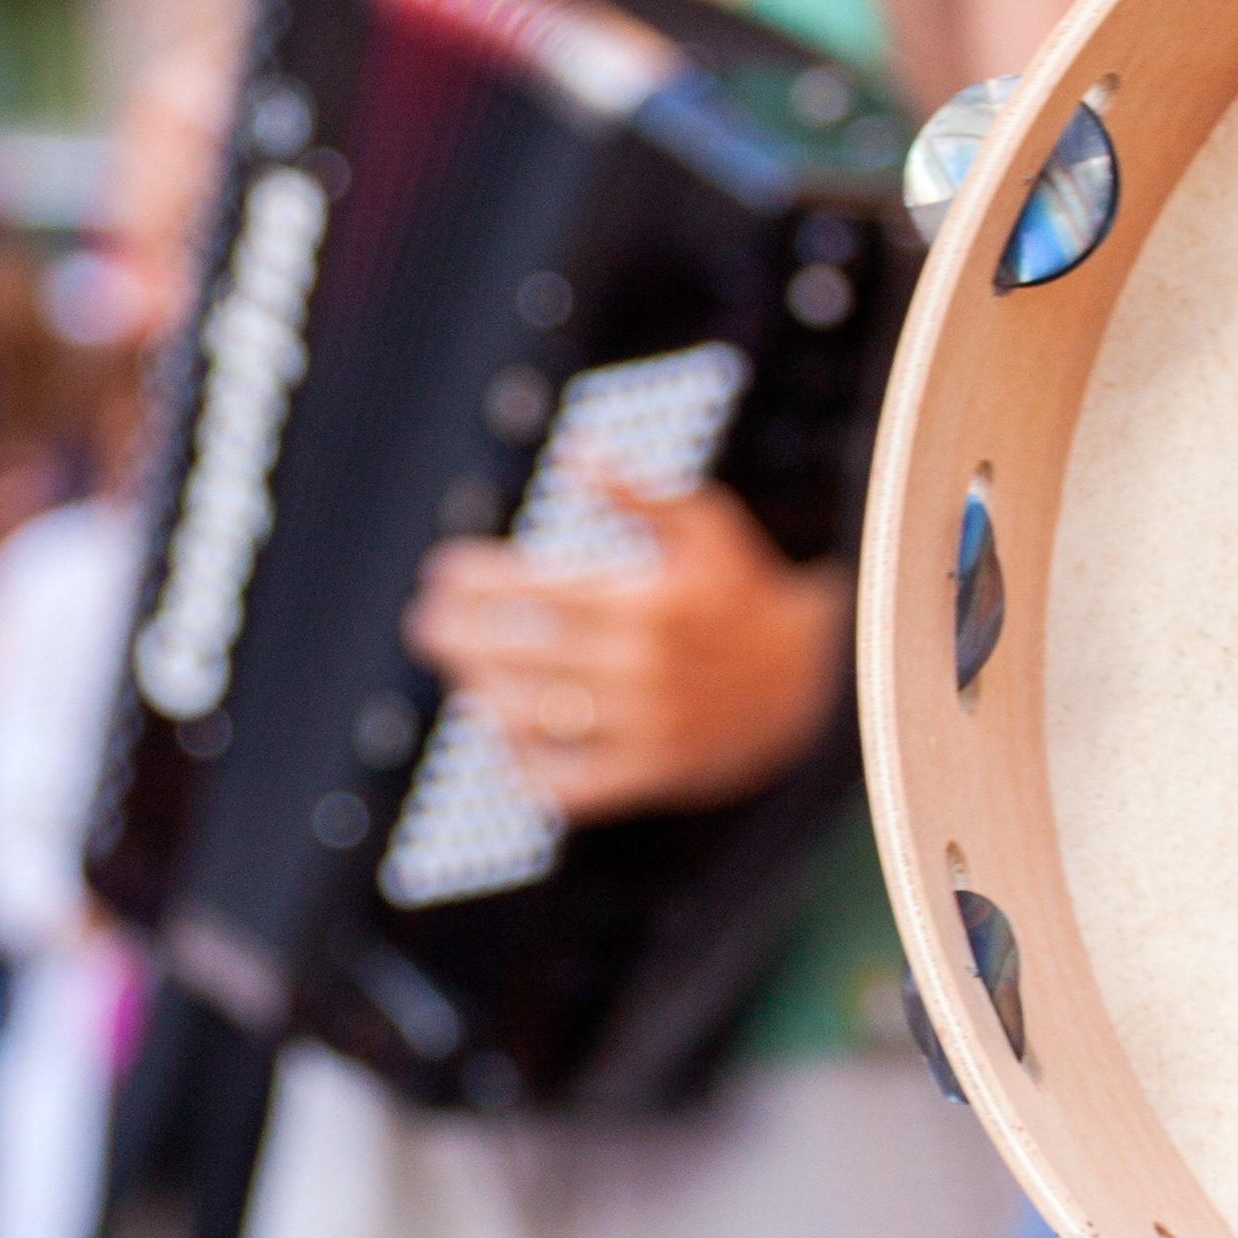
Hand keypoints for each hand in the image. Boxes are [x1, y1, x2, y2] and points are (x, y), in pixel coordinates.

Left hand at [405, 466, 846, 822]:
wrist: (812, 680)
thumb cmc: (741, 591)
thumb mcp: (705, 524)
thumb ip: (637, 491)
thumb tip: (575, 452)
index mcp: (647, 598)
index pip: (530, 588)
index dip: (473, 579)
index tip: (441, 571)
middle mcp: (641, 666)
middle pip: (515, 651)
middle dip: (454, 632)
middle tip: (424, 621)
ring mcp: (644, 726)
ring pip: (528, 715)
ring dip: (476, 689)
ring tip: (457, 669)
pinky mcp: (651, 776)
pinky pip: (565, 785)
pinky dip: (522, 766)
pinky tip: (499, 737)